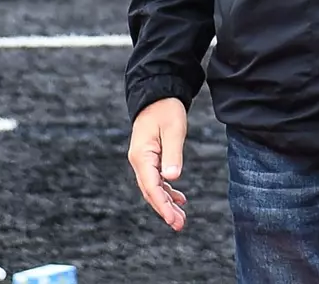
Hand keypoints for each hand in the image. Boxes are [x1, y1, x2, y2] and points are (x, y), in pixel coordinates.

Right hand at [129, 98, 188, 230]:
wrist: (157, 94)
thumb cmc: (166, 109)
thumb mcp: (174, 129)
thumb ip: (173, 153)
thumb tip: (172, 178)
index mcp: (142, 155)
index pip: (152, 186)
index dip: (162, 205)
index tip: (173, 219)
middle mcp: (139, 161)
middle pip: (150, 191)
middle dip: (164, 210)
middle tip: (179, 225)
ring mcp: (142, 160)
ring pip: (153, 188)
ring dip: (166, 203)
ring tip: (180, 218)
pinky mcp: (149, 158)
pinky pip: (156, 179)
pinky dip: (166, 191)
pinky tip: (178, 199)